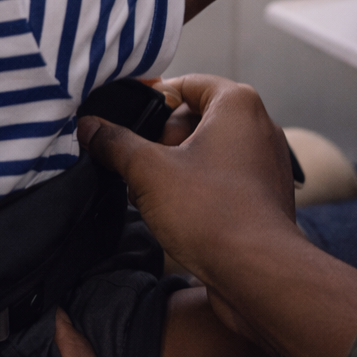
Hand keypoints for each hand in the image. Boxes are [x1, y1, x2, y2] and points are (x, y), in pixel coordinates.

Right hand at [79, 74, 356, 356]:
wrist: (258, 273)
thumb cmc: (211, 213)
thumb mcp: (148, 172)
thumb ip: (115, 143)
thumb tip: (90, 126)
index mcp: (238, 104)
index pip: (187, 83)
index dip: (151, 99)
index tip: (124, 119)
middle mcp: (260, 126)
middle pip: (196, 118)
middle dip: (161, 140)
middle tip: (137, 165)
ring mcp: (267, 162)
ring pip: (208, 151)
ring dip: (177, 167)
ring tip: (152, 194)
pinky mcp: (266, 194)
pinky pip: (224, 178)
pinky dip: (199, 188)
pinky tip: (177, 213)